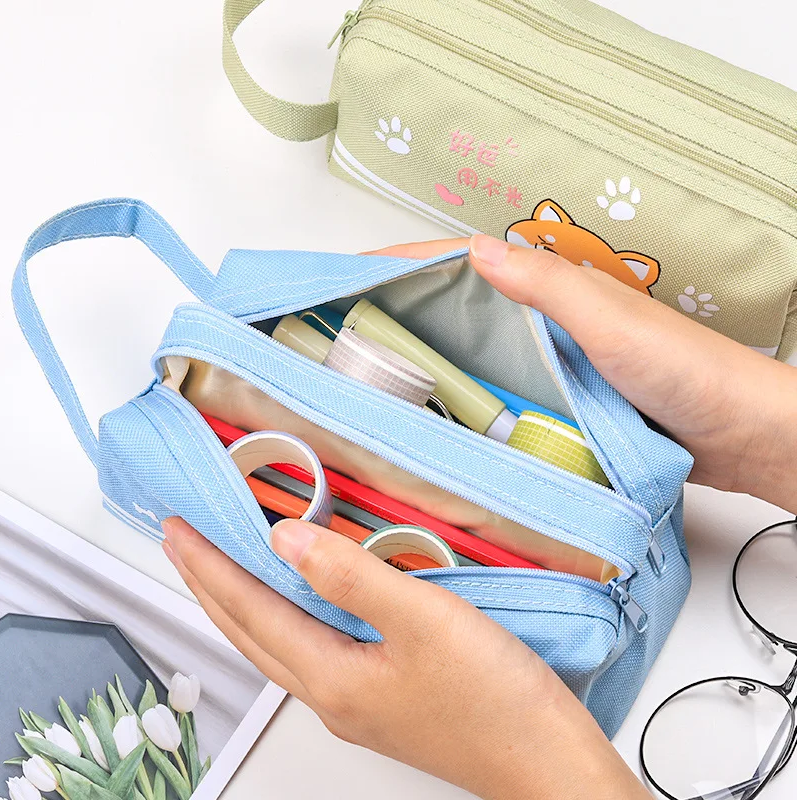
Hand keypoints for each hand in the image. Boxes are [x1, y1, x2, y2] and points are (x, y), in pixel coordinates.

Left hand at [161, 516, 648, 799]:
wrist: (545, 760)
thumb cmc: (495, 697)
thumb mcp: (425, 619)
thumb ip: (352, 577)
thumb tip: (286, 541)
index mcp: (332, 677)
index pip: (249, 610)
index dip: (208, 567)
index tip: (178, 532)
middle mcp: (332, 695)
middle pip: (249, 634)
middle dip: (208, 586)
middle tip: (184, 546)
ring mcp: (354, 703)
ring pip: (275, 645)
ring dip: (241, 604)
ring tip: (222, 570)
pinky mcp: (380, 700)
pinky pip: (308, 650)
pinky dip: (283, 617)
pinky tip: (298, 604)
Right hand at [370, 236, 796, 514]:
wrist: (735, 431)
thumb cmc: (682, 369)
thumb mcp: (610, 320)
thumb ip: (547, 286)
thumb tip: (474, 250)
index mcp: (546, 291)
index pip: (455, 264)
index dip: (396, 266)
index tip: (340, 277)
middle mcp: (536, 323)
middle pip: (448, 308)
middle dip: (392, 312)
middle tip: (335, 333)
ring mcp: (540, 365)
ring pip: (463, 353)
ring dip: (416, 358)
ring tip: (361, 377)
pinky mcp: (549, 403)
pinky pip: (488, 395)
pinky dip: (452, 400)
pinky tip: (425, 420)